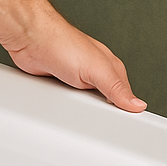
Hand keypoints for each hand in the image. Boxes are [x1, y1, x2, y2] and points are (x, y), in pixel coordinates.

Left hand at [3, 12, 146, 112]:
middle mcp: (94, 74)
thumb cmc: (61, 43)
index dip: (125, 111)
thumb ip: (116, 88)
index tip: (125, 126)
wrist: (29, 40)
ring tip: (76, 110)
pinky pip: (65, 104)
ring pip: (83, 106)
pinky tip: (61, 106)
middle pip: (103, 104)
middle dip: (100, 114)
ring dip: (79, 110)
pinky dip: (63, 107)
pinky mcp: (58, 85)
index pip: (125, 96)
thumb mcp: (97, 69)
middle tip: (96, 121)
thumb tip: (137, 104)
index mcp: (110, 68)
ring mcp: (75, 80)